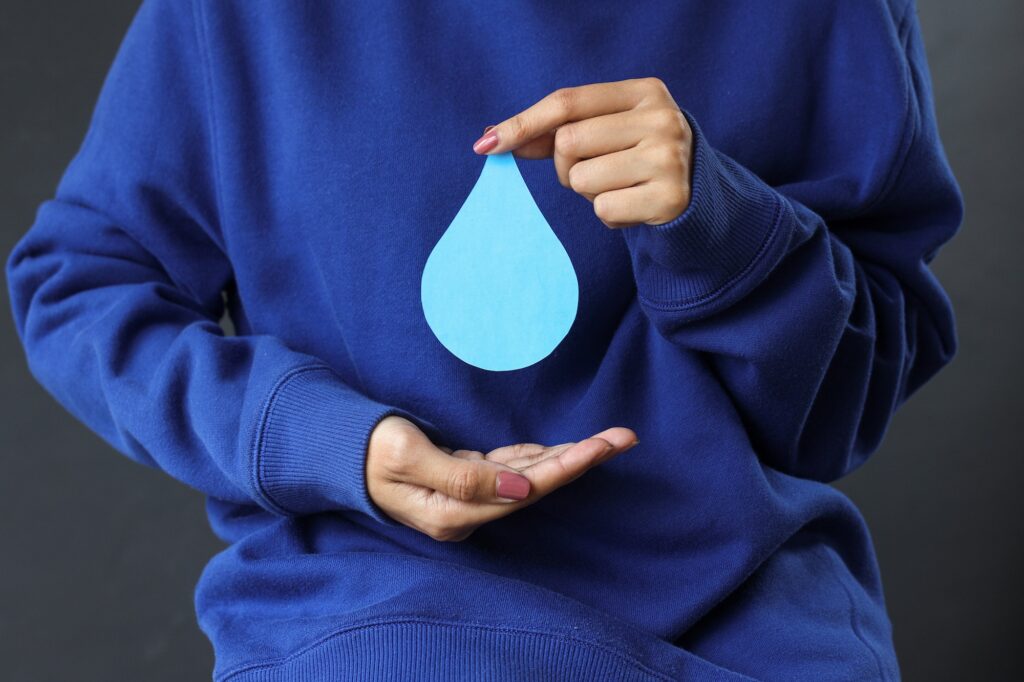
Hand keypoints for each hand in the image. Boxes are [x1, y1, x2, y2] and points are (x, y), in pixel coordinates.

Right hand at [366, 415, 638, 541]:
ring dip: (567, 456)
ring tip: (610, 440)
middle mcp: (469, 512)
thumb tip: (523, 490)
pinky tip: (562, 447)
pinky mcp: (466, 483)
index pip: (526, 490)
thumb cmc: (370, 451)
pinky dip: (538, 455)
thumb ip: (463, 477)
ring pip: (530, 477)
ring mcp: (469, 499)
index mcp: (456, 513)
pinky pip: (511, 470)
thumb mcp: (409, 458)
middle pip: (538, 486)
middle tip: (625, 437)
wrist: (341, 454)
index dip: (567, 467)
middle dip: (582, 459)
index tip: (602, 447)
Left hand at [472, 77, 693, 227]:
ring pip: (582, 180)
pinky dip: (609, 214)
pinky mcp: (669, 198)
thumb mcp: (606, 132)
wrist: (697, 195)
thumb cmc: (637, 158)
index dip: (522, 123)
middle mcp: (661, 119)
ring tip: (620, 187)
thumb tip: (493, 138)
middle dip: (567, 166)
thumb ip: (555, 131)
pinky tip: (633, 206)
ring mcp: (668, 158)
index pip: (567, 103)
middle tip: (596, 171)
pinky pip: (603, 209)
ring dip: (589, 193)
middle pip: (568, 143)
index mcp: (644, 91)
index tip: (487, 144)